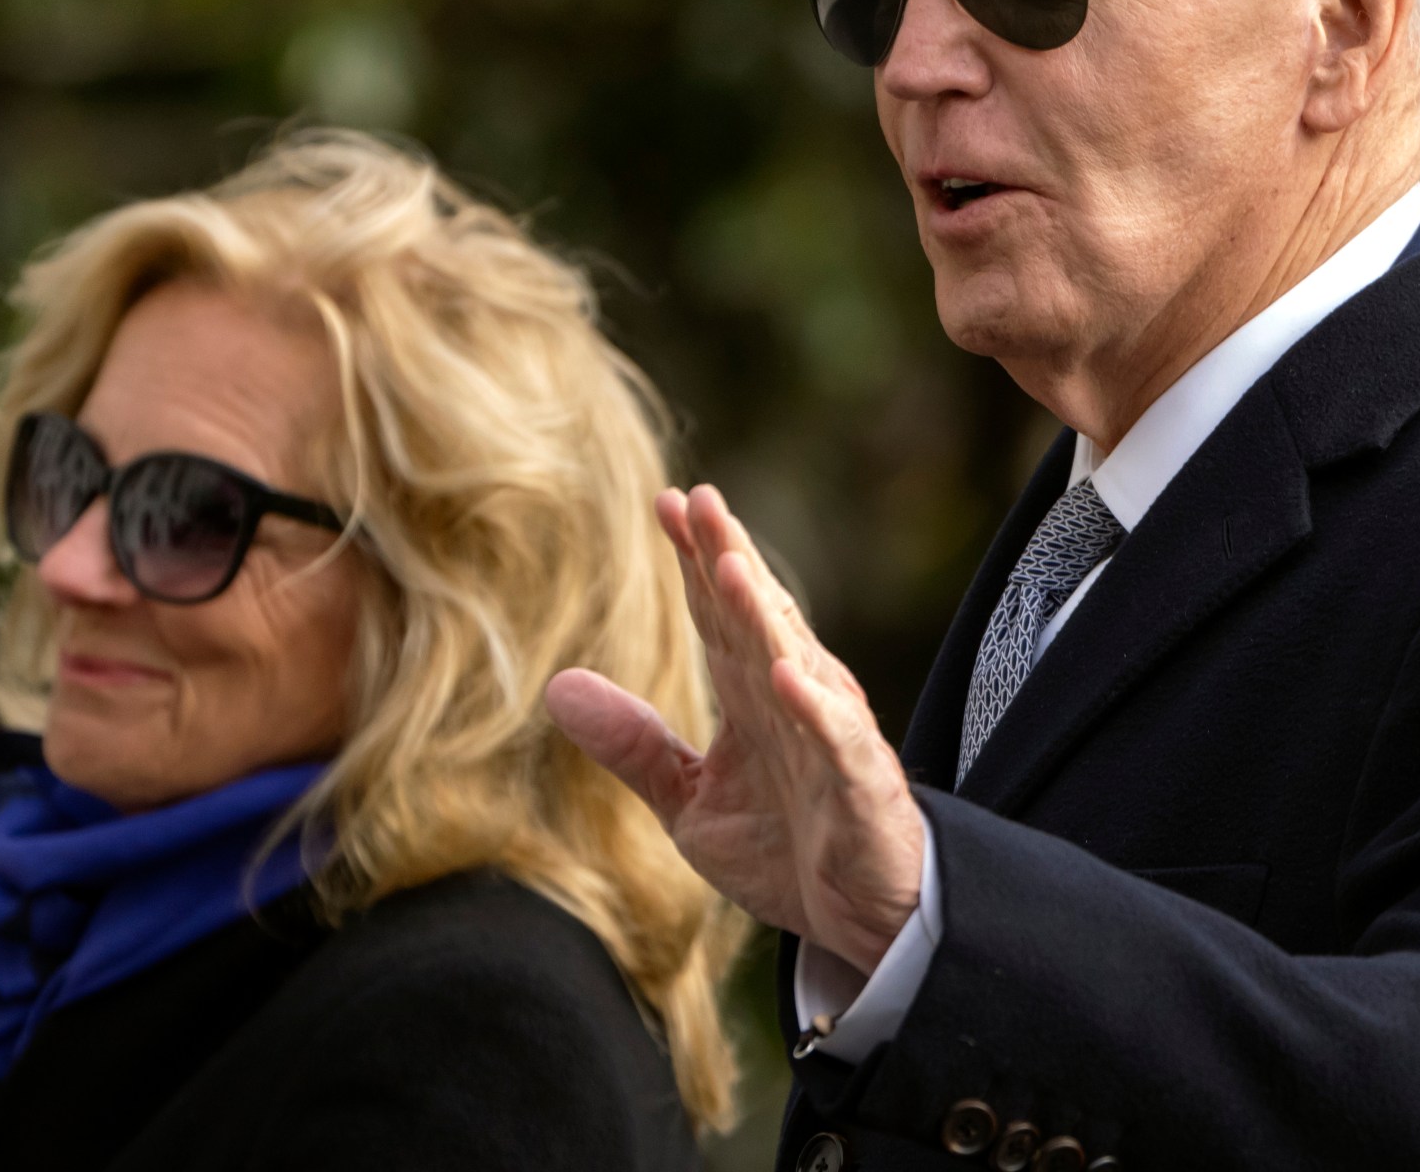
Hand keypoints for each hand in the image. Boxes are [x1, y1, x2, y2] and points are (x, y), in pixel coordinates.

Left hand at [546, 485, 924, 971]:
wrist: (864, 920)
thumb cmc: (787, 848)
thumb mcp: (688, 801)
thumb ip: (631, 745)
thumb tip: (556, 686)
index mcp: (753, 697)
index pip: (719, 614)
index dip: (694, 560)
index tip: (666, 502)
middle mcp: (794, 700)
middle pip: (756, 617)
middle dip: (727, 556)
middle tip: (698, 499)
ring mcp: (829, 737)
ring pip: (793, 663)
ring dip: (764, 614)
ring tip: (730, 564)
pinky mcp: (859, 785)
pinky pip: (836, 740)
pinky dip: (814, 708)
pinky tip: (786, 674)